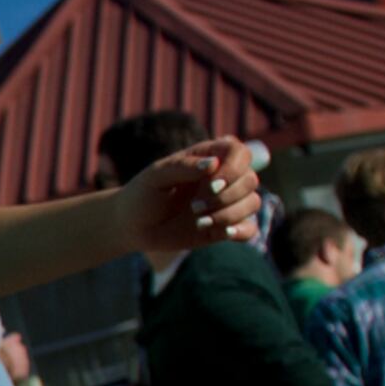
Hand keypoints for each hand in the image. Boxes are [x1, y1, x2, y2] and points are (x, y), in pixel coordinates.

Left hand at [113, 137, 263, 254]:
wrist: (132, 227)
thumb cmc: (142, 195)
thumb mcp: (155, 177)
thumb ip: (182, 167)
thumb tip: (213, 164)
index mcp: (208, 157)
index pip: (240, 152)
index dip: (234, 168)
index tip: (212, 184)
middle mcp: (222, 178)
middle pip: (250, 179)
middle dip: (226, 196)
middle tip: (194, 207)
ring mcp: (225, 202)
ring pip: (252, 203)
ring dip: (229, 214)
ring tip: (198, 221)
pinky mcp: (224, 226)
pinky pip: (249, 228)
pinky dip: (240, 231)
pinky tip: (221, 233)